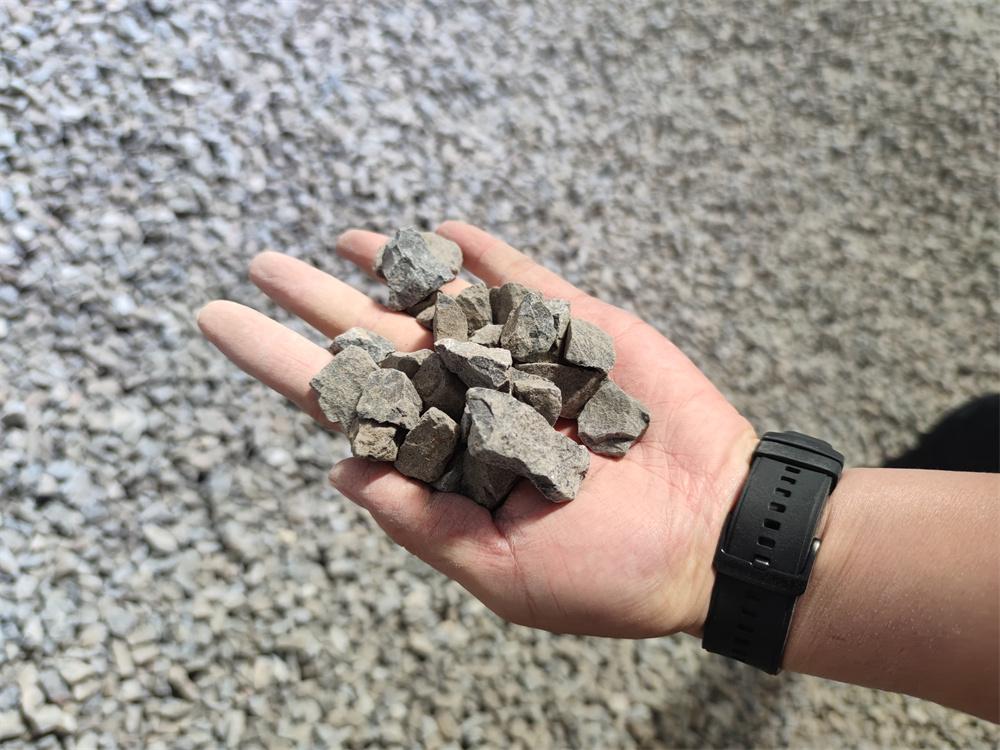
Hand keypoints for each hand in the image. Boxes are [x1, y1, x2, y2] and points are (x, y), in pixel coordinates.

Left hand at [197, 222, 756, 637]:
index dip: (283, 363)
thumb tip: (336, 469)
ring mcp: (525, 362)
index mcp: (447, 462)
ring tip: (341, 238)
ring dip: (390, 268)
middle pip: (381, 343)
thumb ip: (421, 520)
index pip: (348, 406)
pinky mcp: (577, 330)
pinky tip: (438, 230)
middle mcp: (475, 404)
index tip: (225, 322)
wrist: (715, 530)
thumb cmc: (611, 573)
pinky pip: (521, 281)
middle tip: (264, 264)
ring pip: (443, 303)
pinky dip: (481, 255)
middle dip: (321, 304)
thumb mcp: (501, 569)